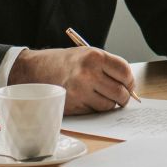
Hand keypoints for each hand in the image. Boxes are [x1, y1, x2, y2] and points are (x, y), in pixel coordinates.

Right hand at [10, 47, 134, 113]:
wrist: (36, 70)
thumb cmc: (64, 62)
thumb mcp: (87, 54)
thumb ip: (109, 67)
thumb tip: (129, 86)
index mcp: (94, 57)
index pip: (124, 72)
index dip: (130, 81)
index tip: (128, 85)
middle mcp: (88, 73)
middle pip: (120, 92)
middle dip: (123, 96)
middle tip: (120, 96)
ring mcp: (80, 91)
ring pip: (109, 105)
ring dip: (109, 103)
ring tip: (101, 96)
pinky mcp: (73, 105)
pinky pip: (95, 111)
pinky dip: (95, 108)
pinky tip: (87, 99)